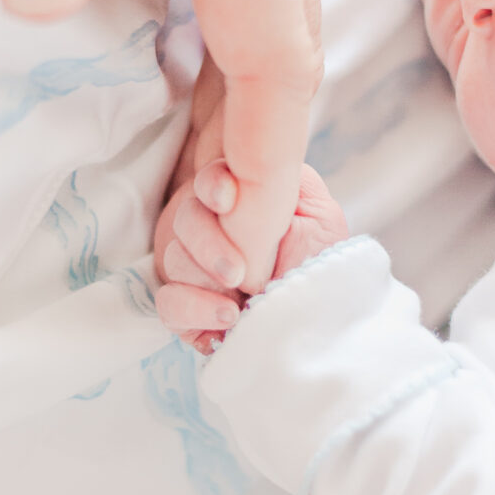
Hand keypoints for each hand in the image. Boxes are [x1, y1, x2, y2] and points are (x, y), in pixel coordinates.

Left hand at [0, 0, 322, 292]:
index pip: (274, 60)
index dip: (262, 162)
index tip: (239, 244)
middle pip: (279, 71)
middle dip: (251, 176)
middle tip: (205, 263)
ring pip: (271, 42)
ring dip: (241, 135)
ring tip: (202, 212)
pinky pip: (255, 1)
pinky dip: (232, 75)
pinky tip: (200, 108)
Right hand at [155, 162, 348, 352]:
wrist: (325, 313)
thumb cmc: (320, 261)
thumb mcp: (317, 213)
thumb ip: (284, 183)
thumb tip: (238, 194)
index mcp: (236, 202)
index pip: (210, 180)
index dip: (213, 185)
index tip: (228, 199)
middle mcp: (208, 230)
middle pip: (186, 218)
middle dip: (209, 242)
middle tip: (239, 271)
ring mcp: (193, 269)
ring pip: (174, 260)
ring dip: (207, 279)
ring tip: (244, 297)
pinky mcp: (186, 308)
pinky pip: (168, 303)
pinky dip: (194, 308)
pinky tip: (228, 315)